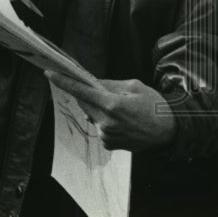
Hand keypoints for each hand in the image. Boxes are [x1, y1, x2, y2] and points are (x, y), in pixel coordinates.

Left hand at [45, 71, 176, 151]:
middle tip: (104, 91)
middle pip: (85, 102)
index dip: (64, 81)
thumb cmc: (154, 106)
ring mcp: (106, 135)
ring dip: (100, 108)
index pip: (81, 91)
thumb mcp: (135, 87)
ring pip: (93, 115)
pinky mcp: (108, 143)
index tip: (50, 73)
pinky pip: (100, 126)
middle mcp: (106, 122)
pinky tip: (124, 120)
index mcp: (113, 104)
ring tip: (123, 109)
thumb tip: (92, 83)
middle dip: (89, 94)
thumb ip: (110, 85)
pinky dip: (106, 120)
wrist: (168, 132)